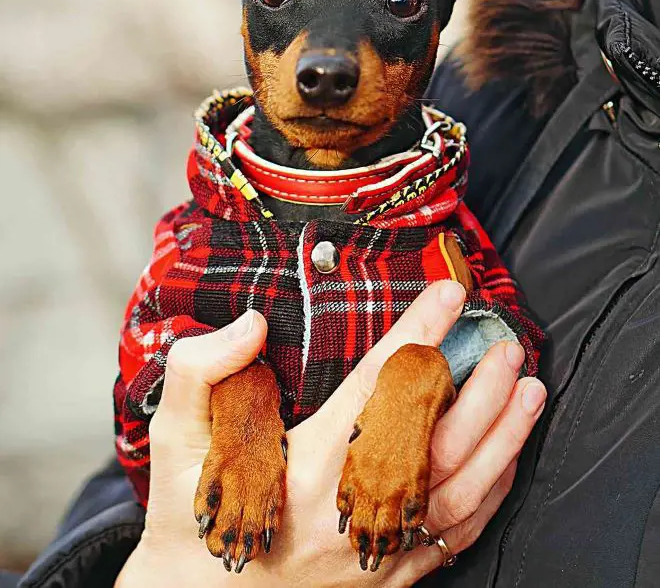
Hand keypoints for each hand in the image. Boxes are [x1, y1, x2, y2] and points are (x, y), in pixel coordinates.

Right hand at [116, 282, 545, 587]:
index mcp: (304, 466)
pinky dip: (491, 495)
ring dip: (503, 438)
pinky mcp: (388, 575)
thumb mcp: (177, 439)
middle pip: (435, 441)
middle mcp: (351, 507)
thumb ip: (200, 371)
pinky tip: (508, 460)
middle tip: (508, 343)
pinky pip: (455, 536)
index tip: (449, 294)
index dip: (416, 334)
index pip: (375, 385)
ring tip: (529, 390)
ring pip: (460, 490)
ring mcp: (376, 547)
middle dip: (481, 390)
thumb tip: (250, 324)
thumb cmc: (192, 515)